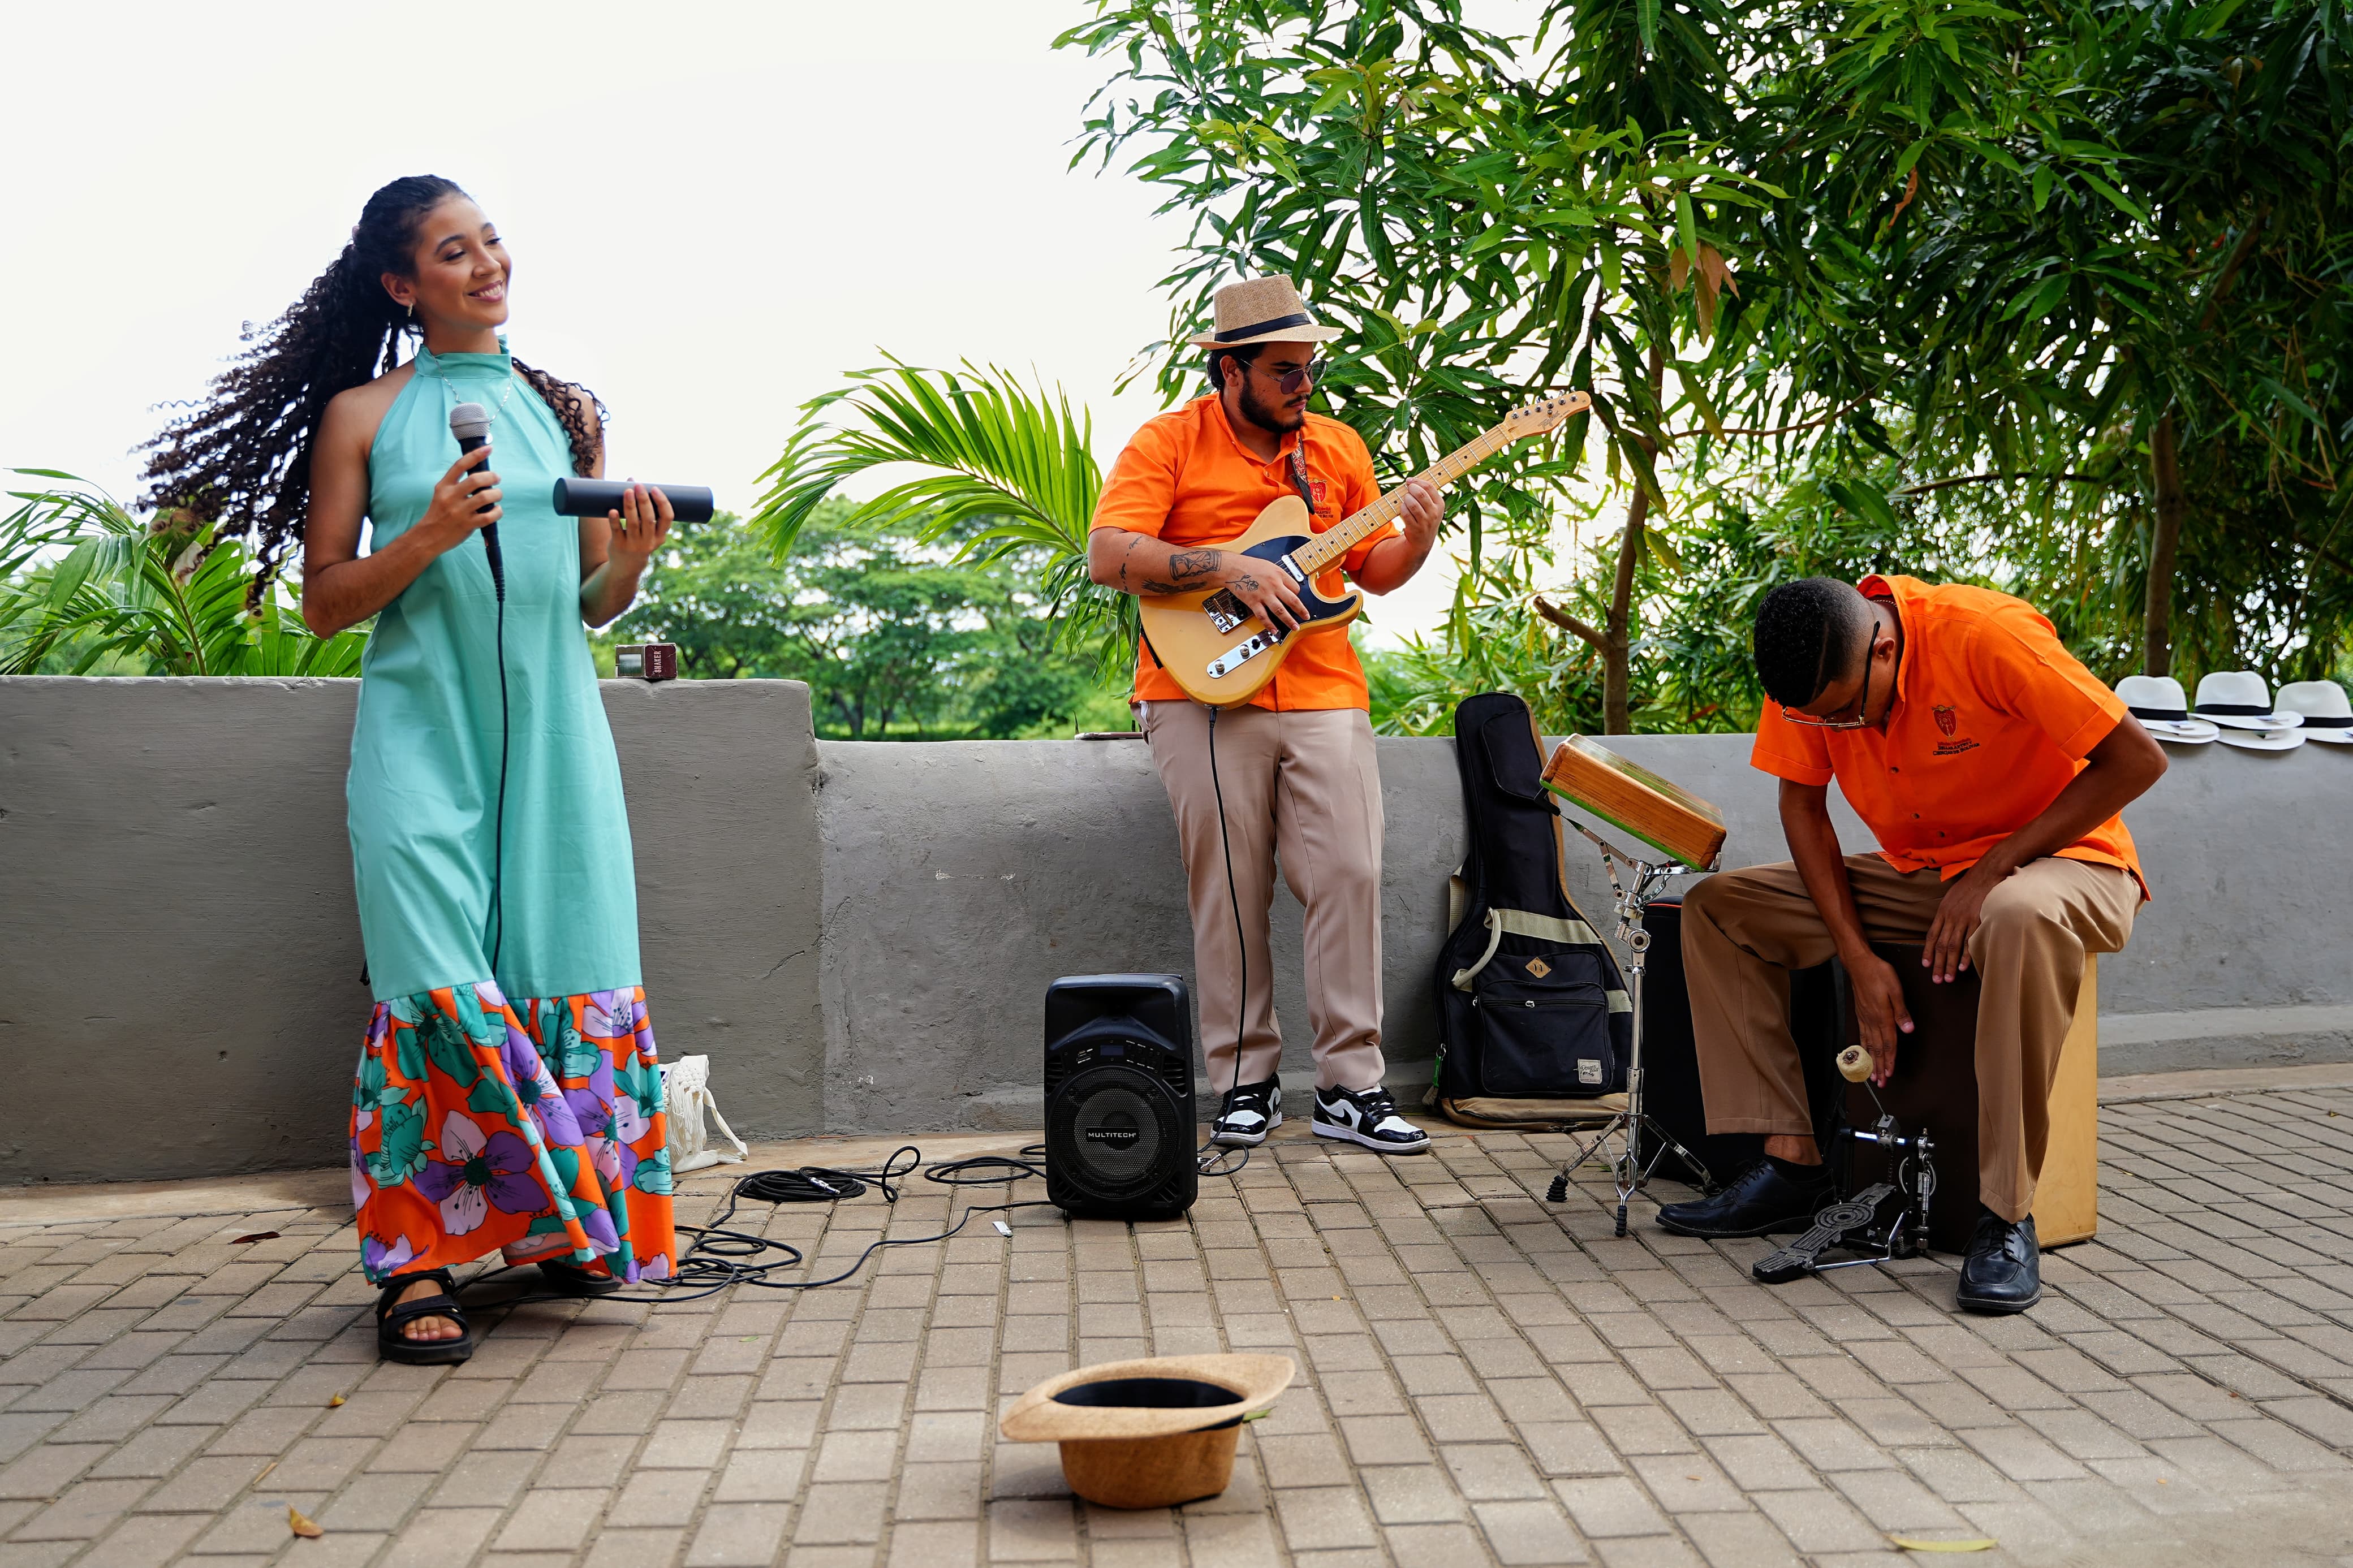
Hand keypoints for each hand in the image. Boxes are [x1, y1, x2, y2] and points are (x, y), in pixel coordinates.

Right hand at [419, 445, 499, 549]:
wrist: (428, 537)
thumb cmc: (439, 514)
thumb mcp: (442, 494)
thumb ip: (457, 485)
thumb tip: (481, 476)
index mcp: (444, 486)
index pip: (461, 465)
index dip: (476, 455)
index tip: (488, 448)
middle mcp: (451, 496)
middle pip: (477, 480)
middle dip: (492, 477)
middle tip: (496, 479)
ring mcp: (459, 511)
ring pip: (486, 497)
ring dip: (497, 494)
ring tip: (497, 495)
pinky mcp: (468, 525)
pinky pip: (490, 515)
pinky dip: (498, 511)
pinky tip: (496, 510)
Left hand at [603, 482, 674, 572]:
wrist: (626, 566)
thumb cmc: (638, 540)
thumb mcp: (647, 530)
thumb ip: (642, 507)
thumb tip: (631, 479)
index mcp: (660, 536)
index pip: (667, 518)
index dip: (662, 503)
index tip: (654, 489)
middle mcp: (649, 541)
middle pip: (649, 519)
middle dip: (644, 501)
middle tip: (638, 485)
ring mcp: (634, 544)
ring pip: (633, 523)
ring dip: (630, 506)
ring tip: (626, 490)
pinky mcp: (619, 546)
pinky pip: (617, 531)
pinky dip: (614, 520)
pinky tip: (612, 510)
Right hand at [1209, 551, 1309, 635]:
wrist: (1233, 568)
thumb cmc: (1249, 565)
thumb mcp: (1269, 566)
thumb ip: (1279, 576)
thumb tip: (1288, 585)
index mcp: (1278, 575)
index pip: (1295, 588)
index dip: (1298, 595)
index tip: (1297, 600)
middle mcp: (1273, 585)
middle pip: (1292, 600)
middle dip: (1301, 611)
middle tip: (1305, 617)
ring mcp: (1263, 595)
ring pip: (1280, 610)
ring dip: (1289, 620)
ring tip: (1294, 627)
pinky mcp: (1253, 602)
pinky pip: (1263, 616)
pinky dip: (1269, 625)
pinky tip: (1274, 630)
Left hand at [1395, 477, 1440, 552]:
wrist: (1423, 540)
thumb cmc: (1425, 517)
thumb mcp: (1432, 506)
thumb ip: (1426, 493)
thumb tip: (1411, 480)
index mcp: (1440, 504)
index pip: (1429, 487)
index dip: (1417, 481)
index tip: (1409, 480)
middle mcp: (1434, 513)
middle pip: (1421, 494)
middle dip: (1411, 489)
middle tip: (1407, 489)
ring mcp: (1425, 521)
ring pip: (1412, 504)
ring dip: (1406, 498)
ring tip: (1405, 498)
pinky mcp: (1415, 528)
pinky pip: (1406, 514)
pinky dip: (1402, 508)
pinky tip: (1403, 507)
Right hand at [1847, 950, 1912, 1084]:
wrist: (1859, 964)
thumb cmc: (1878, 973)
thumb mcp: (1895, 990)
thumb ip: (1901, 1012)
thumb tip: (1908, 1029)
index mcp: (1883, 1016)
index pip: (1888, 1043)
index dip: (1890, 1060)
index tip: (1890, 1074)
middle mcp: (1872, 1020)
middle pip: (1877, 1049)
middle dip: (1879, 1067)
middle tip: (1880, 1083)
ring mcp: (1864, 1018)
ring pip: (1868, 1044)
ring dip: (1870, 1061)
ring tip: (1871, 1074)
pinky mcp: (1860, 1014)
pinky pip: (1862, 1035)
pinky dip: (1863, 1048)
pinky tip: (1863, 1053)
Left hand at [1923, 863, 1999, 982]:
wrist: (1985, 874)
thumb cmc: (1969, 886)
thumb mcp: (1951, 898)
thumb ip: (1947, 913)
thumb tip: (1943, 927)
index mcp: (1942, 912)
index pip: (1931, 936)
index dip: (1927, 952)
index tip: (1925, 965)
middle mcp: (1950, 917)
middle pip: (1940, 945)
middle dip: (1937, 964)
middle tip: (1936, 979)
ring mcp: (1963, 919)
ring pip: (1953, 946)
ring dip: (1949, 964)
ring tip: (1948, 978)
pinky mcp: (1977, 920)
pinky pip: (1969, 941)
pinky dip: (1965, 956)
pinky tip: (1963, 967)